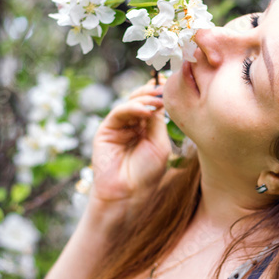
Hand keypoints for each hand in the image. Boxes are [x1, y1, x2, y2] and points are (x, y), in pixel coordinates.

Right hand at [88, 76, 171, 208]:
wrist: (128, 194)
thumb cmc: (147, 174)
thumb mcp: (160, 144)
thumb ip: (157, 122)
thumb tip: (159, 99)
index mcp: (148, 129)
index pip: (153, 105)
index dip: (161, 95)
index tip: (172, 85)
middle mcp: (133, 125)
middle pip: (141, 100)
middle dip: (153, 93)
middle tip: (164, 89)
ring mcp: (119, 126)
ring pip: (130, 103)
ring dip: (144, 98)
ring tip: (157, 100)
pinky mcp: (106, 129)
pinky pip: (119, 112)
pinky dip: (132, 108)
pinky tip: (144, 110)